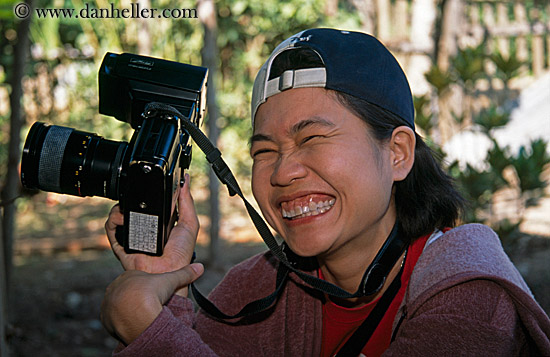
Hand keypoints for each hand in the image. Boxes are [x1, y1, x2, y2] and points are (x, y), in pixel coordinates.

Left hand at [101, 263, 203, 344]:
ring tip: (142, 316)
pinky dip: (121, 320)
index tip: (155, 295)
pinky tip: (132, 322)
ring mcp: (109, 302)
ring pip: (120, 305)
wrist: (135, 314)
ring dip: (128, 309)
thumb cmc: (151, 294)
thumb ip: (184, 274)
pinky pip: (113, 318)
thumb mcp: (171, 281)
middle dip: (137, 298)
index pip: (138, 280)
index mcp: (128, 276)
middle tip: (149, 306)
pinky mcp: (105, 317)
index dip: (148, 287)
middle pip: (128, 293)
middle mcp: (115, 287)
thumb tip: (200, 267)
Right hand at [105, 174, 198, 290]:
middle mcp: (143, 228)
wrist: (166, 273)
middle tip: (138, 193)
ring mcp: (130, 236)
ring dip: (122, 206)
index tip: (150, 182)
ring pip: (118, 214)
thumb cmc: (180, 255)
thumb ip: (187, 202)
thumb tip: (186, 180)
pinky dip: (113, 219)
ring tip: (131, 206)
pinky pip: (110, 228)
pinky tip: (123, 217)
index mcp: (159, 223)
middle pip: (131, 206)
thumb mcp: (189, 223)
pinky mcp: (120, 244)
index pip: (149, 203)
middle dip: (132, 197)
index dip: (148, 193)